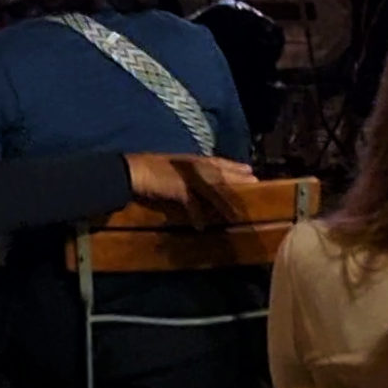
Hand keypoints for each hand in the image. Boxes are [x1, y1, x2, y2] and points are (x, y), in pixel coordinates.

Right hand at [124, 154, 257, 206]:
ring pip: (212, 190)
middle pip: (220, 174)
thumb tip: (197, 189)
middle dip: (237, 180)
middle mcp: (192, 167)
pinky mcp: (179, 189)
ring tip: (236, 215)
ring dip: (225, 203)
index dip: (234, 166)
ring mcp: (186, 178)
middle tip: (255, 182)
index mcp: (191, 161)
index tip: (249, 169)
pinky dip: (197, 215)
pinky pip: (192, 205)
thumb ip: (187, 178)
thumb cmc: (149, 170)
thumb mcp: (173, 171)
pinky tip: (201, 226)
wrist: (132, 171)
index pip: (217, 163)